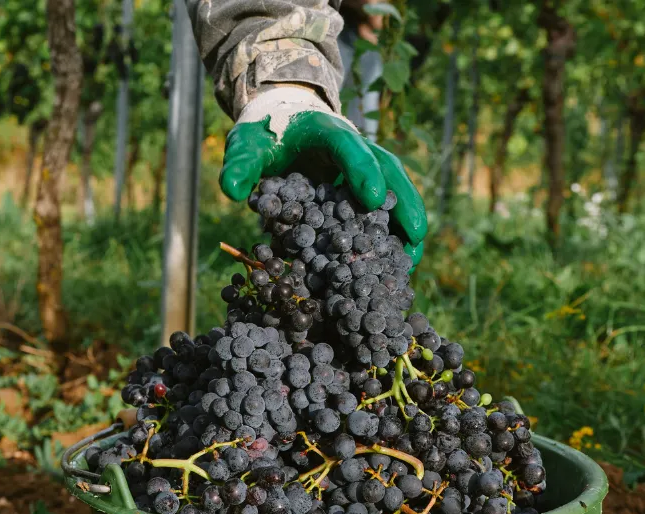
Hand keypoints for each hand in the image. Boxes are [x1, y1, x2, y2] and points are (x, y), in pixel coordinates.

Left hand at [220, 86, 426, 265]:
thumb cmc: (264, 135)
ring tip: (413, 256)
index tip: (371, 198)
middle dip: (401, 200)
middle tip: (414, 234)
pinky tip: (399, 260)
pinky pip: (385, 205)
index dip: (362, 170)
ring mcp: (363, 165)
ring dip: (407, 219)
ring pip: (394, 187)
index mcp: (326, 131)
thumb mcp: (246, 145)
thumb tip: (230, 190)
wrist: (280, 123)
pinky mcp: (362, 185)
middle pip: (387, 167)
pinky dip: (395, 229)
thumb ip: (239, 165)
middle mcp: (353, 147)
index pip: (349, 147)